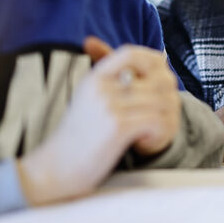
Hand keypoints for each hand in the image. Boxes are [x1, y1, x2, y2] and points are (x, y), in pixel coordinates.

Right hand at [17, 37, 178, 205]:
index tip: (159, 80)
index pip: (130, 53)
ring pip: (160, 101)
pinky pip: (156, 120)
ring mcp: (109, 106)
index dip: (152, 61)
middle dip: (169, 98)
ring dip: (166, 119)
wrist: (54, 169)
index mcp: (95, 78)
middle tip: (161, 115)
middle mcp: (102, 87)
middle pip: (156, 79)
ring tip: (150, 132)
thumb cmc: (77, 138)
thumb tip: (144, 64)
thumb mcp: (88, 101)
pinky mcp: (117, 127)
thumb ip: (111, 82)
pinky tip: (143, 142)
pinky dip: (159, 132)